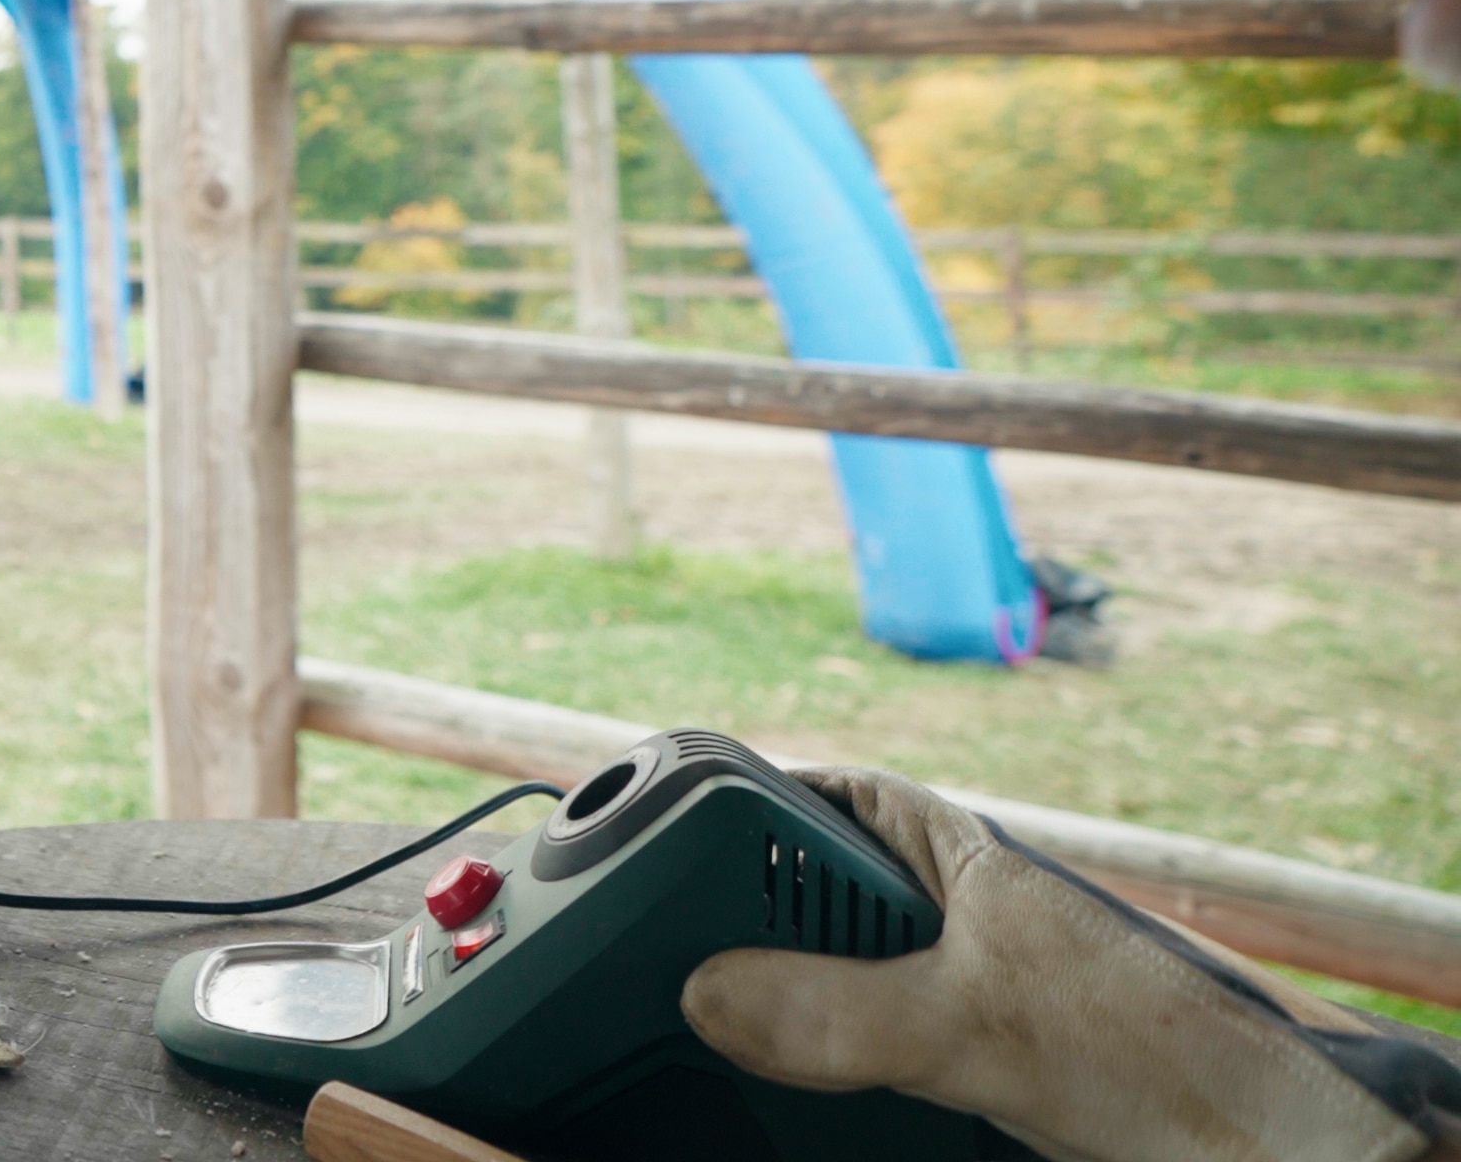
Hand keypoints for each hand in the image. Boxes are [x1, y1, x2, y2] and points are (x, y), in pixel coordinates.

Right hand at [683, 766, 1459, 1161]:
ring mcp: (961, 988)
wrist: (1262, 1144)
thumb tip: (706, 993)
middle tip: (662, 961)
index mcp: (953, 850)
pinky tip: (795, 1095)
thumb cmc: (1159, 1048)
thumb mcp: (973, 1023)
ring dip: (778, 1011)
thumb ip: (836, 1010)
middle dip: (738, 926)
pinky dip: (823, 1073)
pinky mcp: (973, 1061)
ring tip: (718, 1039)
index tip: (658, 844)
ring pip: (829, 980)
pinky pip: (862, 1051)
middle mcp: (951, 910)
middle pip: (806, 892)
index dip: (740, 811)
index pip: (821, 793)